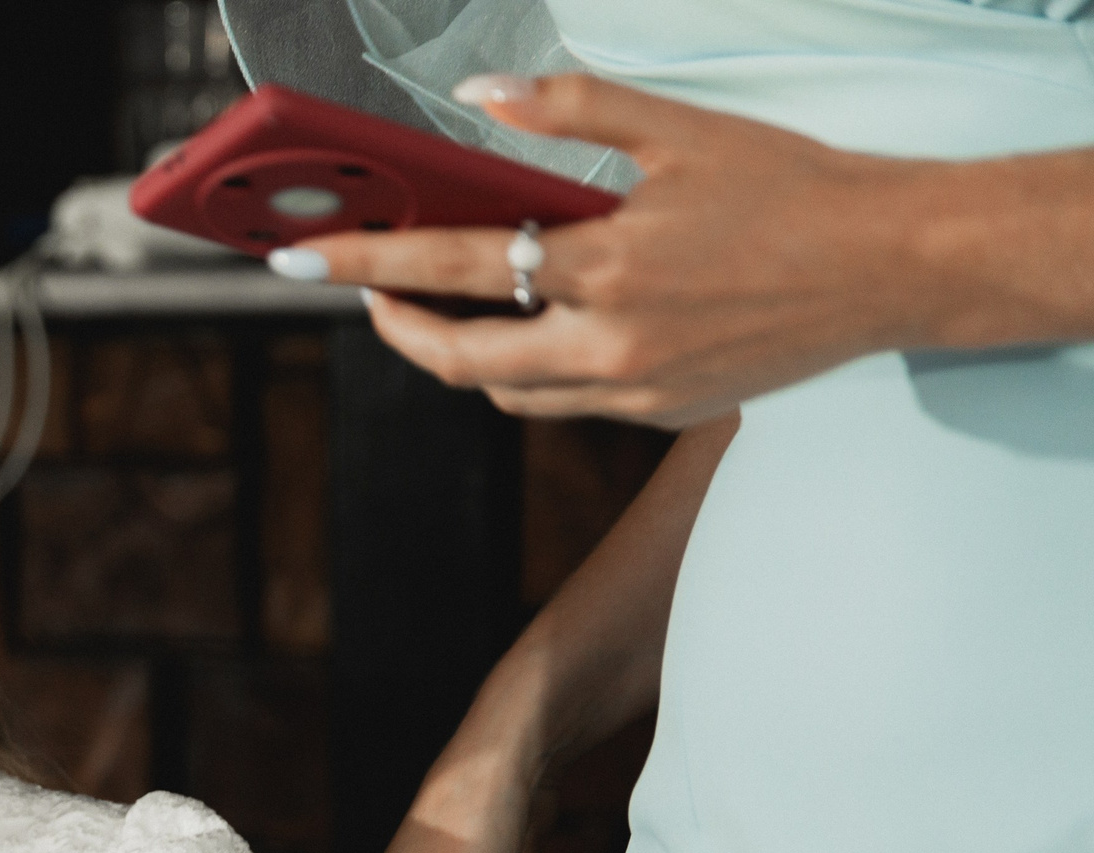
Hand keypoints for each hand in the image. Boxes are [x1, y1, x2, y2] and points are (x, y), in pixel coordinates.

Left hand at [282, 74, 933, 425]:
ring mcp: (636, 391)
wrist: (894, 264)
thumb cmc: (793, 188)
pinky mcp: (663, 413)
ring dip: (462, 356)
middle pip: (459, 361)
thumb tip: (483, 98)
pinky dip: (534, 369)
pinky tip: (536, 325)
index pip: (450, 267)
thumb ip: (572, 113)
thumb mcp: (680, 130)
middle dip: (400, 329)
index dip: (363, 263)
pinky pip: (567, 402)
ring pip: (508, 393)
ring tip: (440, 307)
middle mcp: (611, 343)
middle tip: (372, 293)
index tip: (299, 260)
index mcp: (606, 266)